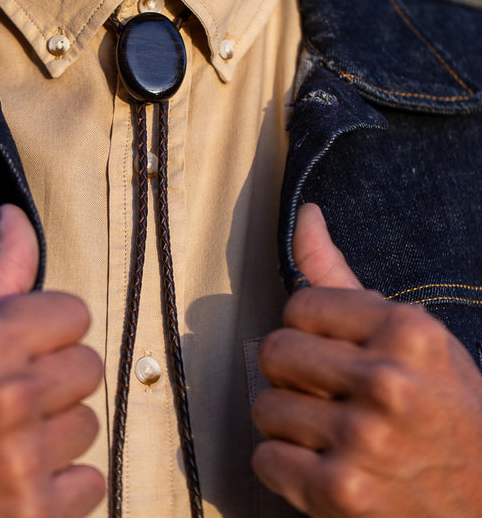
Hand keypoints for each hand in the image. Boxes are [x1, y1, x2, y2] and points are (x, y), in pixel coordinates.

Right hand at [0, 204, 104, 517]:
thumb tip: (15, 216)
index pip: (75, 313)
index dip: (50, 330)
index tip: (26, 347)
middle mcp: (9, 397)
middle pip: (88, 366)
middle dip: (56, 379)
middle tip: (14, 397)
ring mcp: (23, 460)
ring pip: (89, 424)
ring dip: (57, 434)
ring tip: (10, 441)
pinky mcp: (34, 514)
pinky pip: (92, 482)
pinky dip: (62, 487)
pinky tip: (21, 481)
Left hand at [252, 203, 481, 516]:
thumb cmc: (442, 408)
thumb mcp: (410, 334)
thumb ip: (342, 275)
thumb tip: (305, 215)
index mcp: (406, 331)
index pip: (300, 305)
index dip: (307, 330)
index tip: (330, 351)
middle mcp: (387, 381)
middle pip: (274, 351)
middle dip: (290, 373)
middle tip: (324, 391)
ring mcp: (363, 439)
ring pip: (264, 407)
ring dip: (287, 422)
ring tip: (327, 430)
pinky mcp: (341, 493)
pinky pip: (266, 460)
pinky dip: (284, 466)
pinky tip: (322, 464)